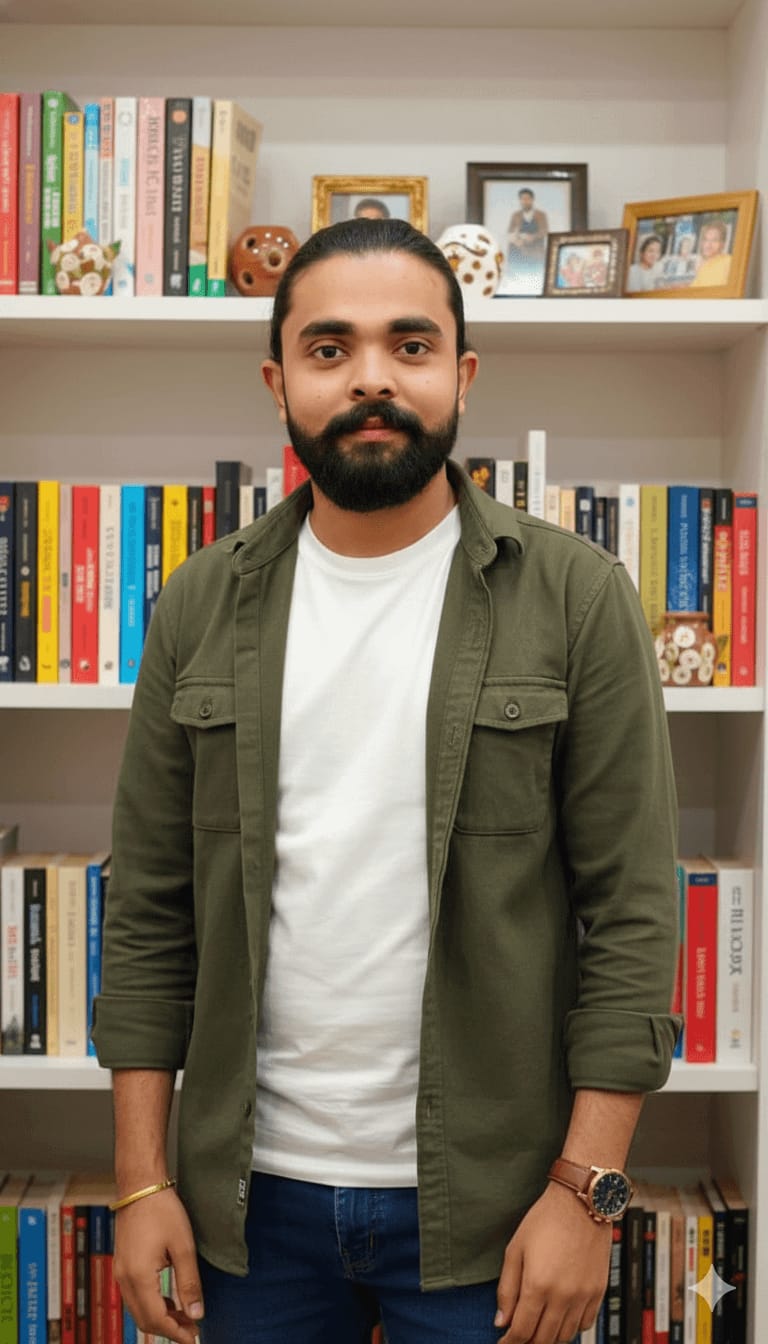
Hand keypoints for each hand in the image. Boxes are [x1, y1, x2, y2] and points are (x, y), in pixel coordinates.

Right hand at [113, 1188, 204, 1343]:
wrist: (140, 1186)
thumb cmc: (162, 1210)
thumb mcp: (183, 1246)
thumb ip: (189, 1283)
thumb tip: (197, 1313)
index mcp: (138, 1277)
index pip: (156, 1319)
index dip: (176, 1332)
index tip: (193, 1338)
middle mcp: (124, 1279)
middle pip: (144, 1319)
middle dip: (168, 1328)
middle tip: (192, 1328)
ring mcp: (120, 1272)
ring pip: (138, 1310)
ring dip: (160, 1317)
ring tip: (185, 1315)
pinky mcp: (122, 1265)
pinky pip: (134, 1296)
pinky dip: (151, 1304)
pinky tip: (170, 1299)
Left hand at [494, 1181, 611, 1342]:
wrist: (581, 1202)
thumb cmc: (545, 1220)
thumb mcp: (515, 1249)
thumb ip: (507, 1289)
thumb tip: (501, 1321)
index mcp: (538, 1285)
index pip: (522, 1331)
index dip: (510, 1342)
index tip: (503, 1342)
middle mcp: (562, 1295)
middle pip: (543, 1339)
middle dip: (527, 1342)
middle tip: (518, 1335)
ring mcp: (583, 1295)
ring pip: (565, 1336)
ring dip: (548, 1338)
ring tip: (537, 1327)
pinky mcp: (598, 1291)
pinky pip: (584, 1324)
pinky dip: (570, 1328)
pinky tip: (559, 1317)